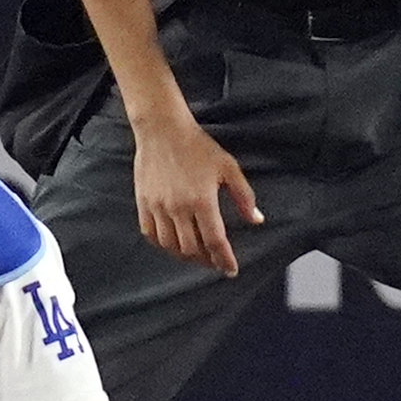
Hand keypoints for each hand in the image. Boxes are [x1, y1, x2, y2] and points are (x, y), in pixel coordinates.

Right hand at [130, 108, 259, 275]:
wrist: (162, 130)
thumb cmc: (197, 146)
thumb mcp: (229, 167)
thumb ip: (244, 196)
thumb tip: (256, 219)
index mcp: (202, 200)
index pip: (215, 241)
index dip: (224, 259)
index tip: (231, 270)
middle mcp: (178, 208)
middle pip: (192, 249)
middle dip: (206, 261)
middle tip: (216, 262)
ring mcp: (158, 207)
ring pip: (170, 245)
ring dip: (185, 256)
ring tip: (196, 256)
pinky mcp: (143, 203)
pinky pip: (151, 233)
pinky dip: (163, 244)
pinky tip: (173, 243)